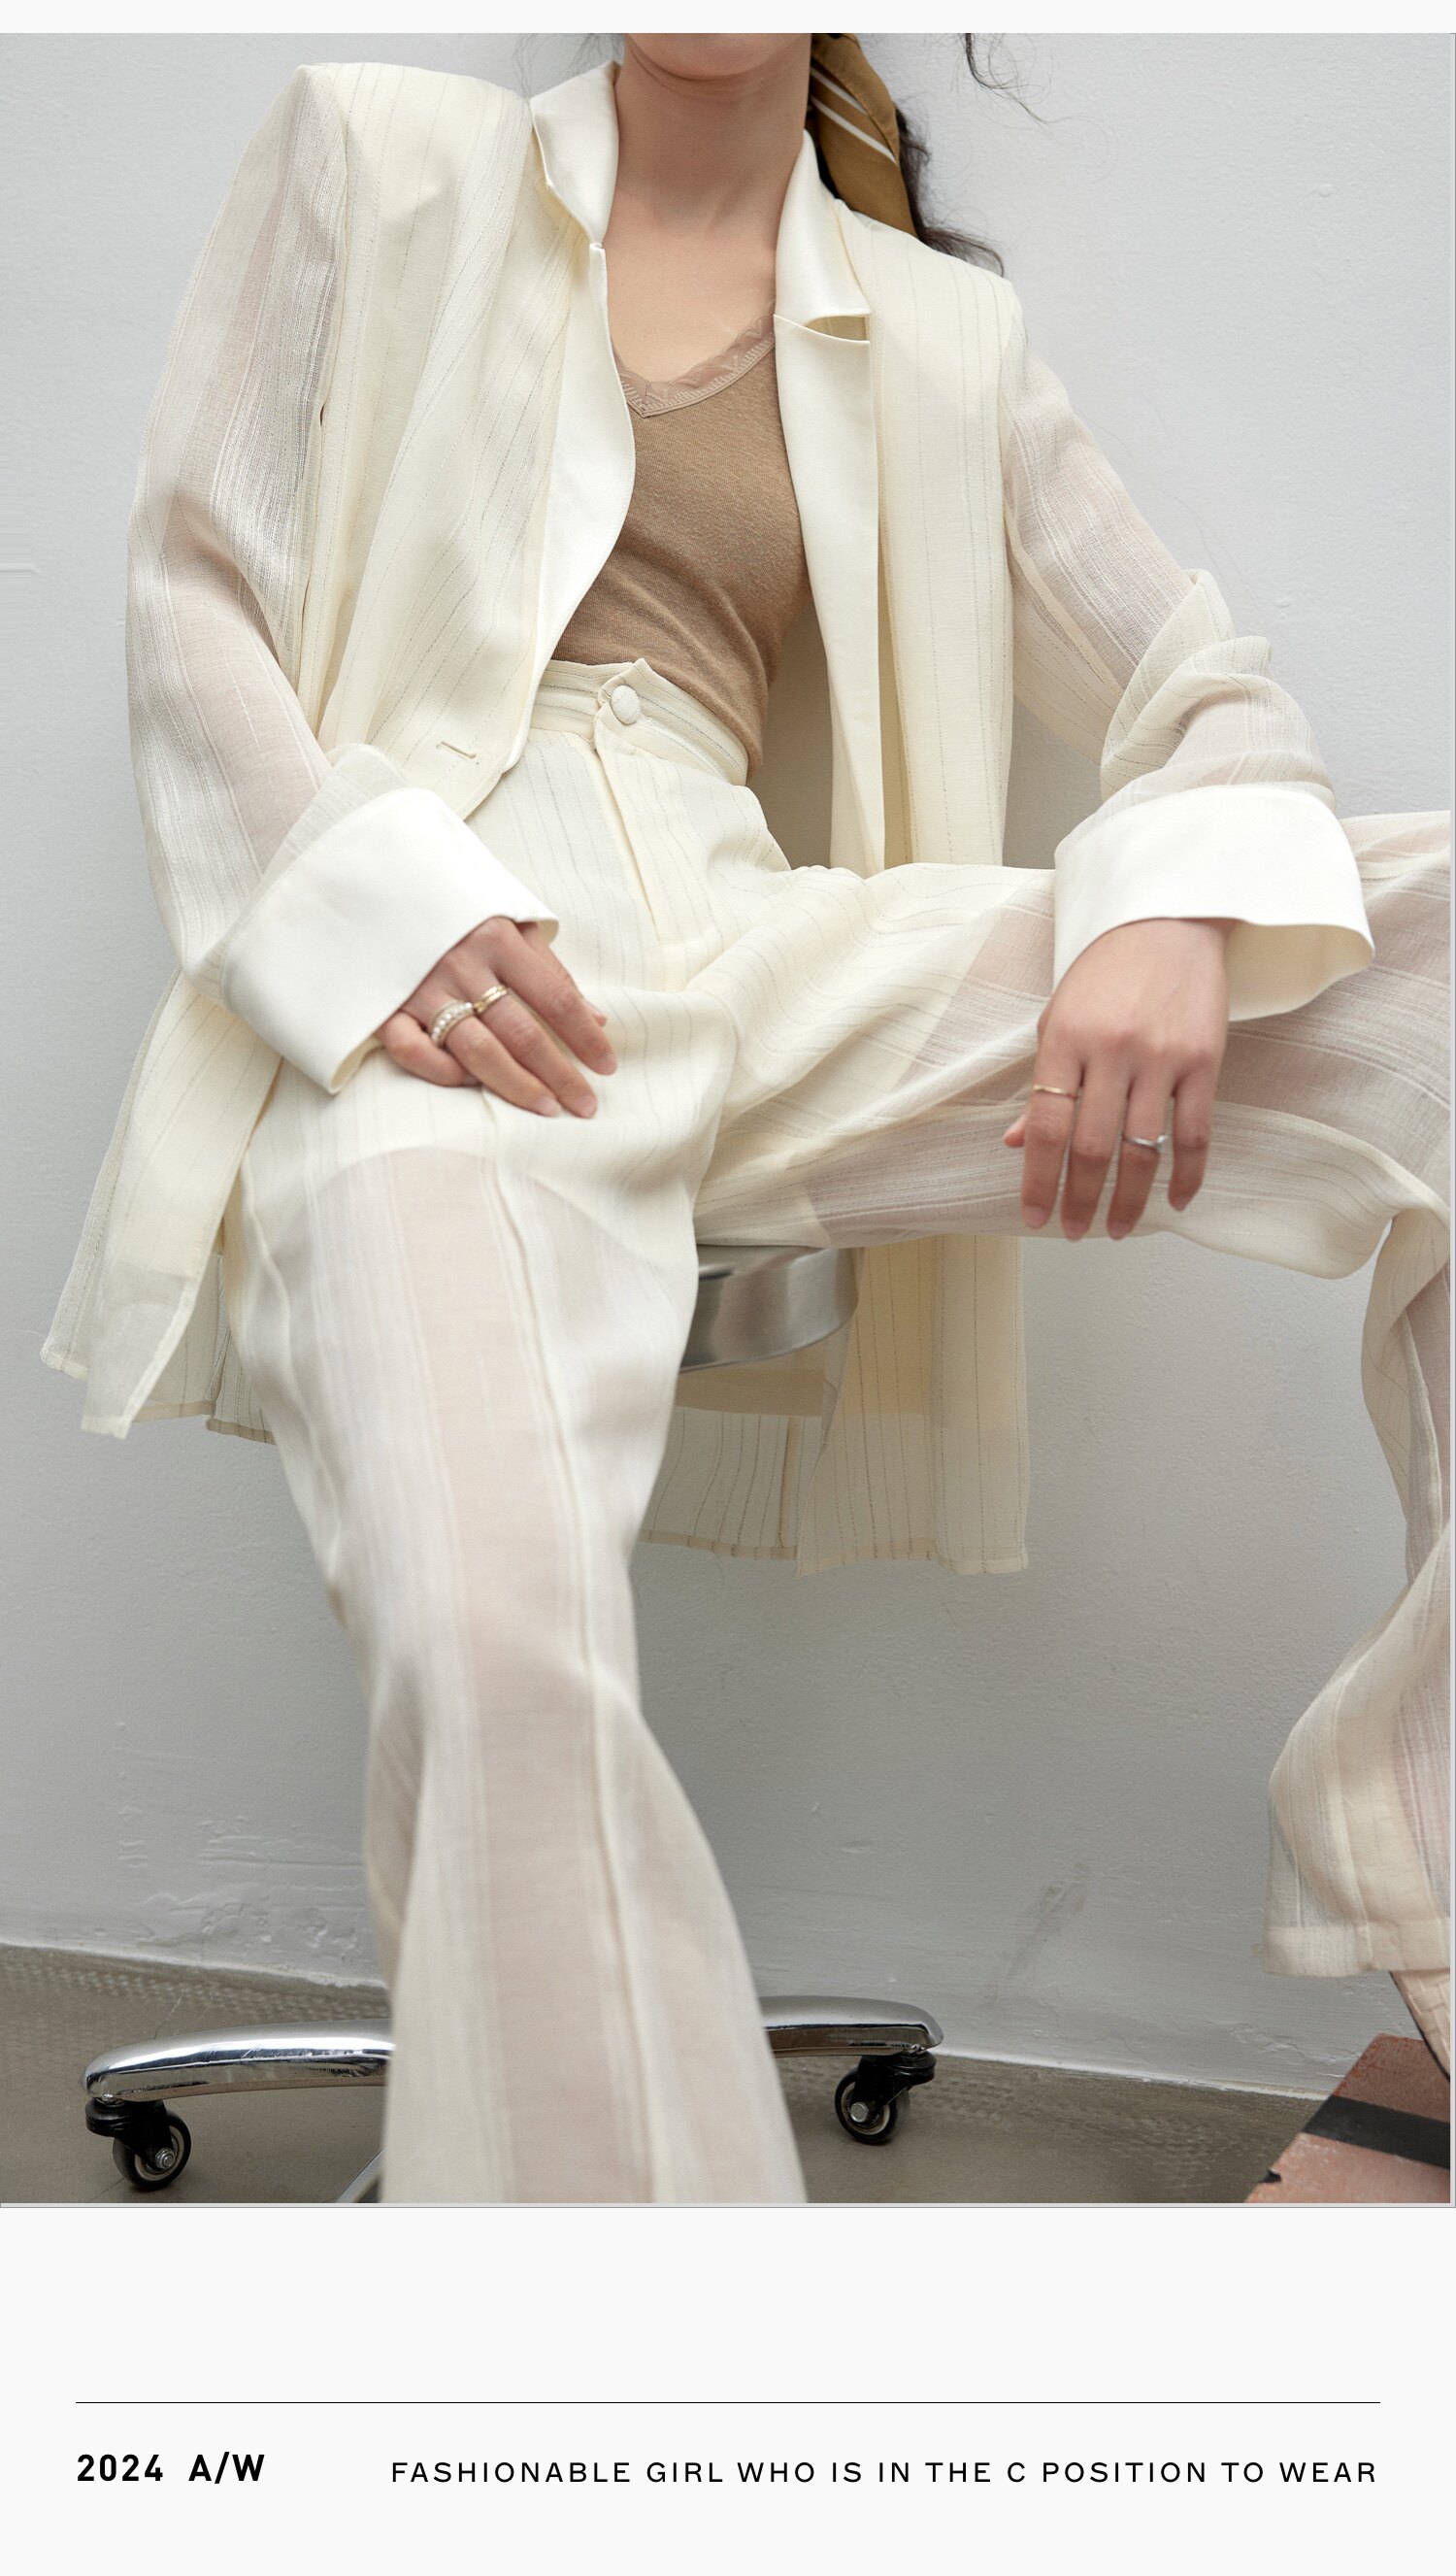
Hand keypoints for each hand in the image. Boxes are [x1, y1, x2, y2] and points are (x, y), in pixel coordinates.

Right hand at [375, 918, 616, 1114]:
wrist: (374, 880)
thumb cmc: (455, 908)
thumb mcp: (509, 920)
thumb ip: (549, 969)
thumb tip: (596, 1019)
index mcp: (498, 937)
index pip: (556, 997)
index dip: (585, 1037)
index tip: (607, 1067)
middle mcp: (462, 965)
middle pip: (522, 1032)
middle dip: (559, 1074)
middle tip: (584, 1105)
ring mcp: (422, 988)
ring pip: (477, 1051)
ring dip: (517, 1086)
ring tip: (547, 1109)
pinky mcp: (386, 1007)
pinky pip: (415, 1053)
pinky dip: (445, 1073)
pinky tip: (472, 1083)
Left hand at [1002, 916, 1234, 1236]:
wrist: (1168, 918)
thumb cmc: (1106, 970)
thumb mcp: (1057, 1017)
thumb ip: (1043, 1082)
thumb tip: (1014, 1142)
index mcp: (1063, 1040)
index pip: (1044, 1128)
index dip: (1036, 1180)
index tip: (1033, 1214)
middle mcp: (1110, 1051)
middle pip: (1091, 1147)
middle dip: (1079, 1199)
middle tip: (1072, 1229)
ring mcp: (1160, 1057)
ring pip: (1141, 1150)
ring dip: (1128, 1199)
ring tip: (1116, 1227)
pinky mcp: (1203, 1060)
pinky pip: (1195, 1133)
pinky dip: (1186, 1174)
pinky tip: (1175, 1201)